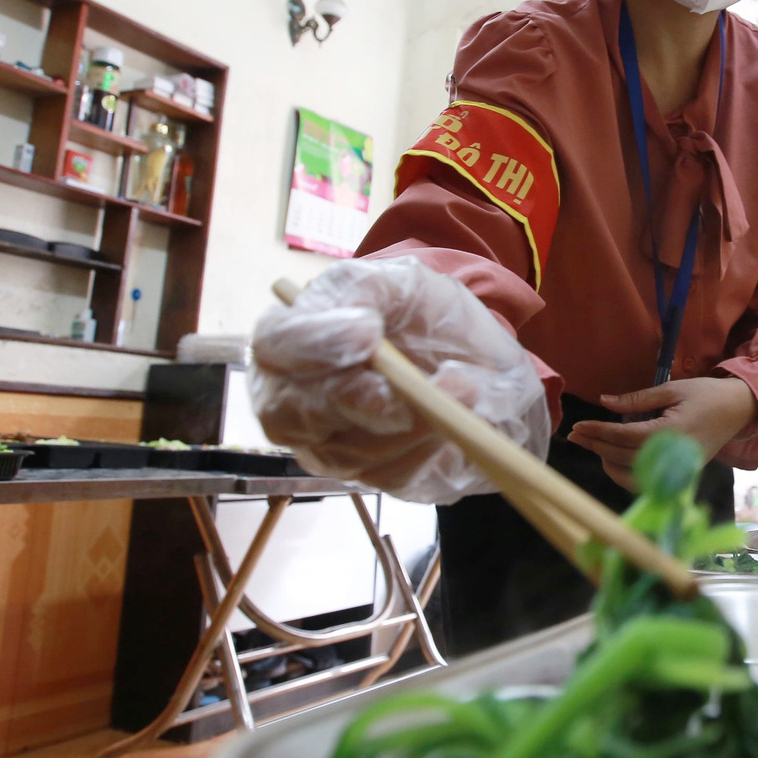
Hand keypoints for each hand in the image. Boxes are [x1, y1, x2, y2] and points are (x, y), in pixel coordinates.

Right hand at [250, 256, 549, 502]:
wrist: (484, 367)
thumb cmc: (431, 318)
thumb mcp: (405, 282)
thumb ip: (367, 288)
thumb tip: (358, 324)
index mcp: (294, 335)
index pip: (273, 344)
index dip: (313, 345)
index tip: (369, 336)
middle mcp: (293, 395)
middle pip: (288, 414)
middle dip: (359, 401)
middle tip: (419, 385)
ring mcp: (324, 443)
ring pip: (345, 451)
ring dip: (414, 423)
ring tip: (466, 389)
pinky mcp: (367, 474)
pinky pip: (387, 474)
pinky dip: (430, 448)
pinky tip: (453, 420)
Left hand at [567, 377, 756, 490]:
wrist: (738, 410)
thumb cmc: (706, 394)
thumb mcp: (672, 389)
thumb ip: (637, 399)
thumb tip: (604, 402)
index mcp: (671, 431)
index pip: (625, 436)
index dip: (599, 432)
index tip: (578, 426)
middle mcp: (673, 455)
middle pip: (624, 456)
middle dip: (596, 445)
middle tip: (574, 435)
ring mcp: (677, 468)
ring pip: (632, 474)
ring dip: (608, 462)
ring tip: (593, 445)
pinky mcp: (680, 474)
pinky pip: (646, 482)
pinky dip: (625, 475)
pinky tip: (612, 461)